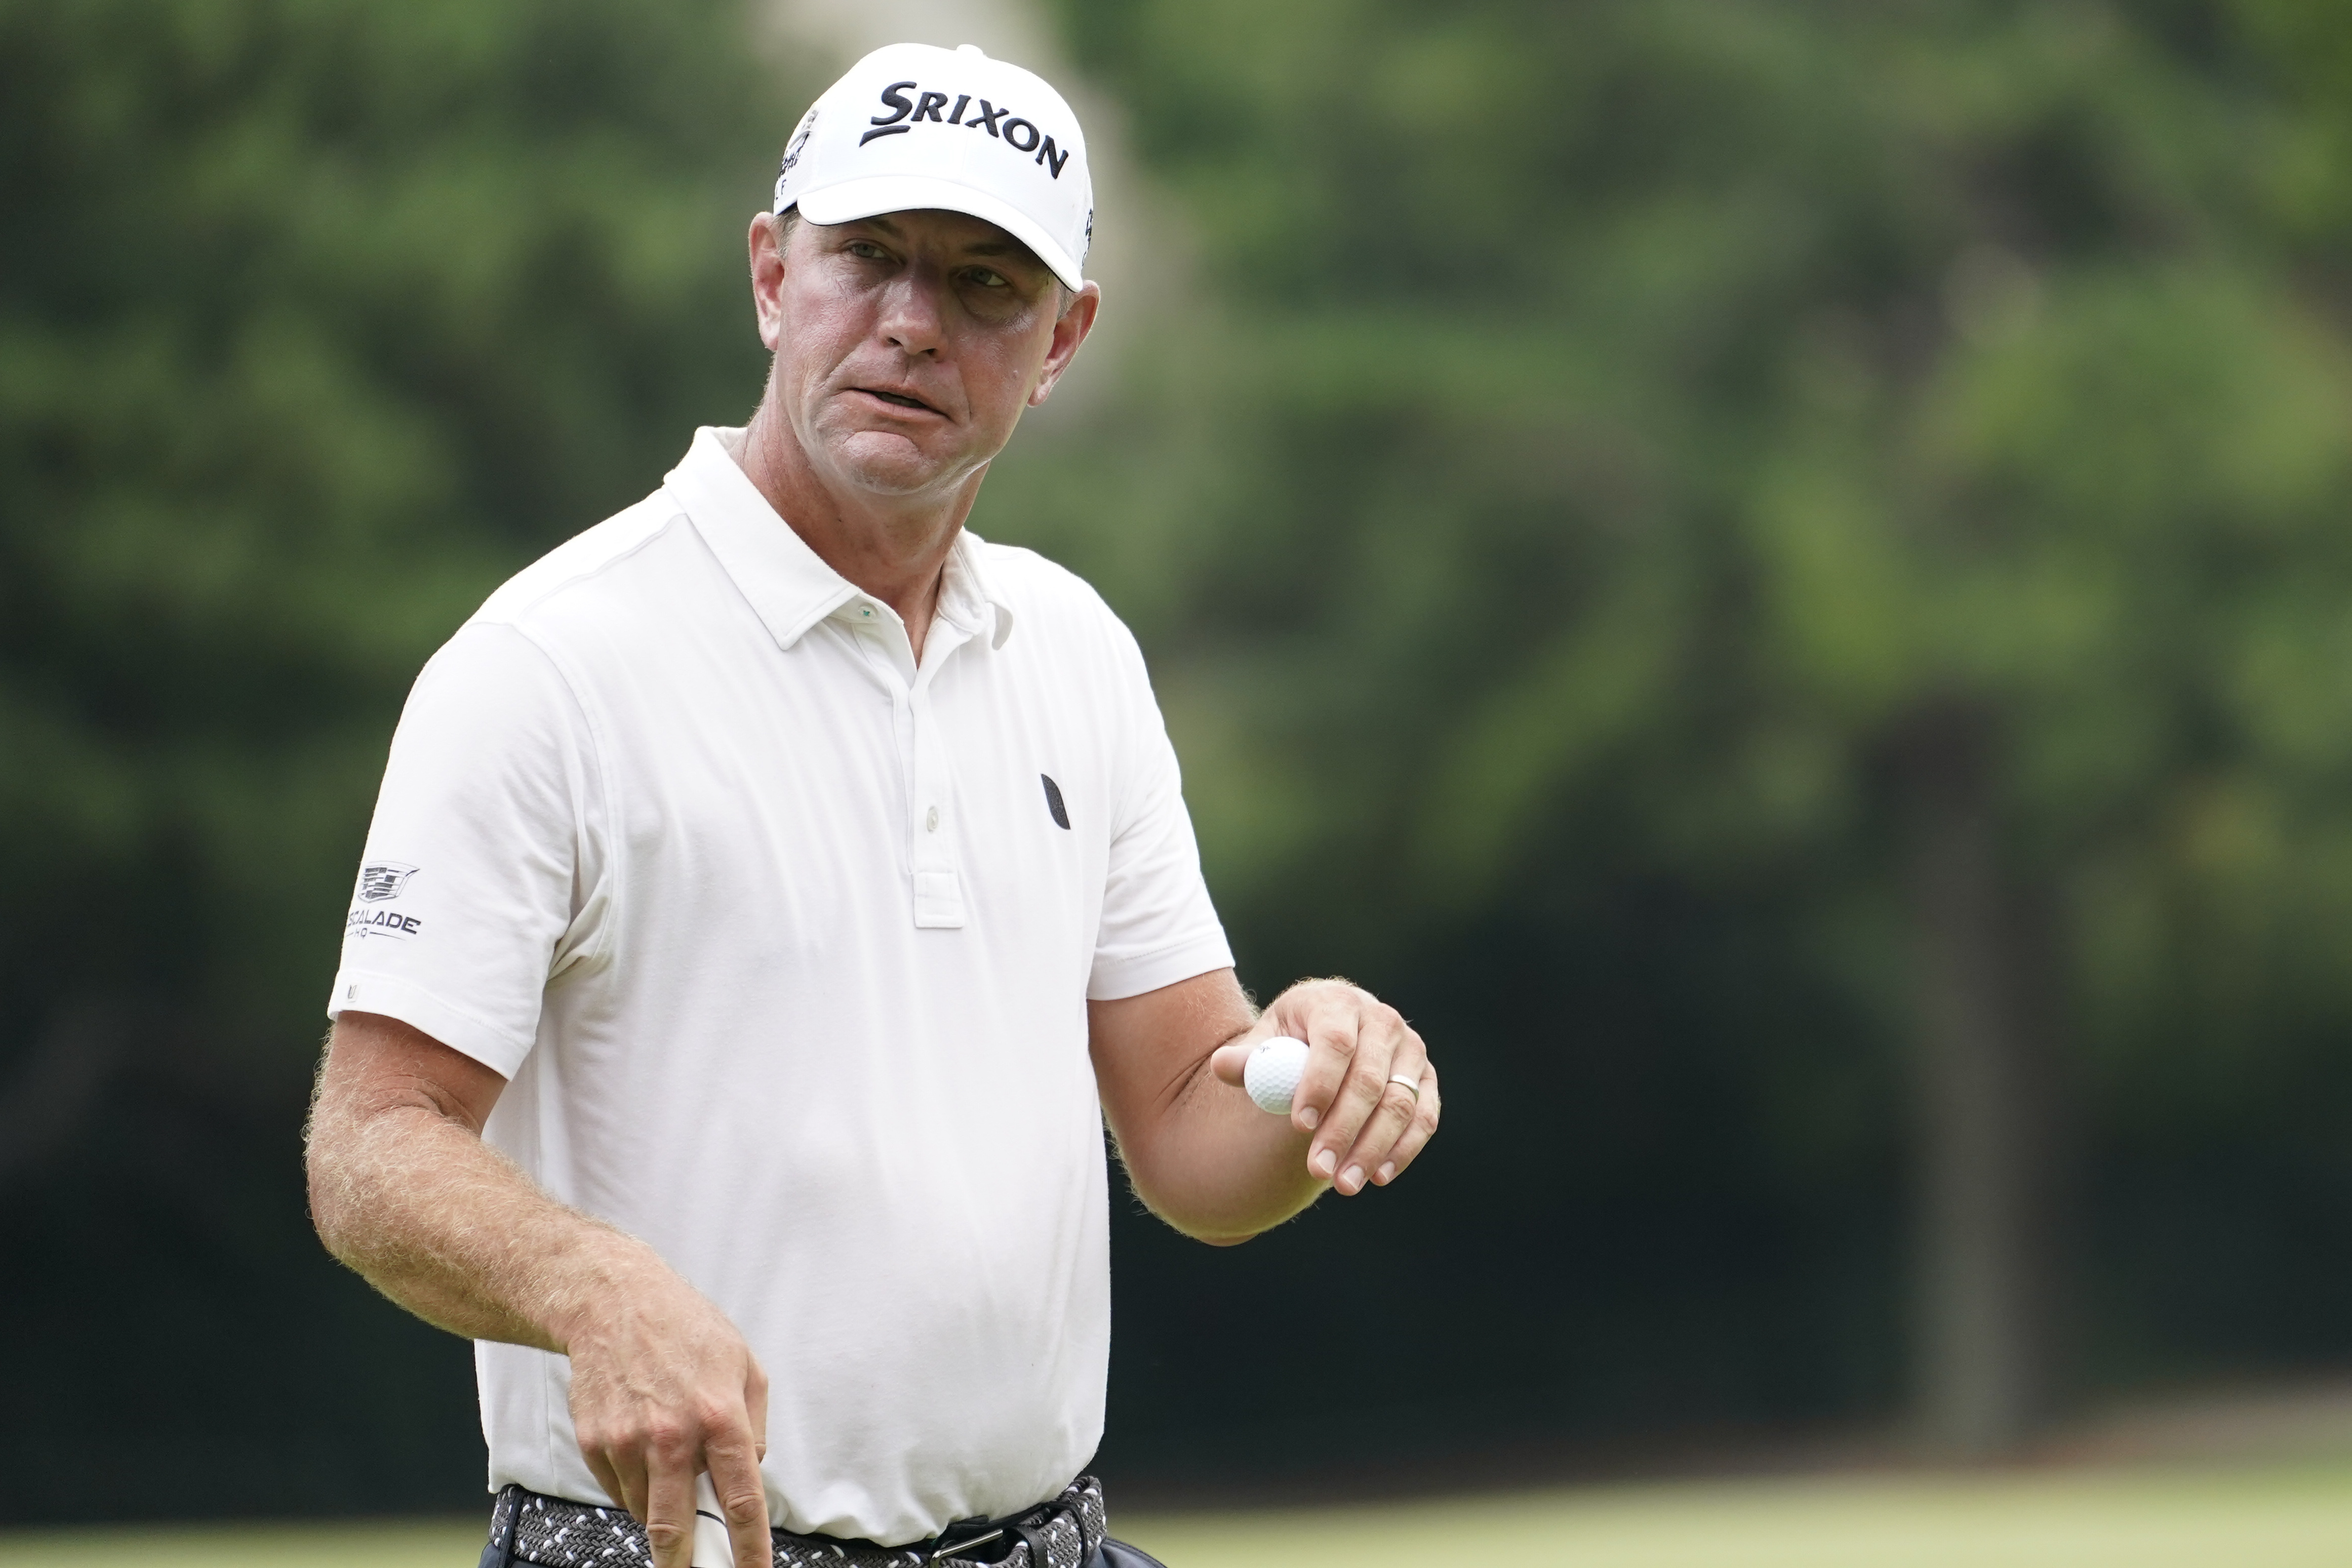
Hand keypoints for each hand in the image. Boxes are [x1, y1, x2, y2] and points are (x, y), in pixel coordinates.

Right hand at [563, 1260, 771, 1567]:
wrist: (614, 1302)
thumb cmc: (686, 1330)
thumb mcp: (745, 1366)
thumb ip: (756, 1426)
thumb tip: (751, 1474)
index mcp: (721, 1416)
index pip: (742, 1500)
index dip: (749, 1548)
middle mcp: (672, 1436)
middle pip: (676, 1529)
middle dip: (684, 1563)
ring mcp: (627, 1442)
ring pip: (646, 1512)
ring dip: (661, 1510)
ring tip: (668, 1466)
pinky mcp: (594, 1443)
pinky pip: (619, 1491)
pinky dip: (635, 1487)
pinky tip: (642, 1451)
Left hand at [1211, 978, 1437, 1195]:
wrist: (1327, 1035)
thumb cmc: (1291, 1041)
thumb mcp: (1264, 1041)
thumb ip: (1245, 1058)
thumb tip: (1223, 1065)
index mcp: (1337, 1003)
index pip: (1335, 1042)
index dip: (1320, 1084)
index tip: (1300, 1125)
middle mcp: (1381, 1020)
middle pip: (1368, 1079)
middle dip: (1342, 1129)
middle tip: (1318, 1170)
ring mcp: (1409, 1049)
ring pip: (1398, 1102)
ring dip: (1373, 1148)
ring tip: (1343, 1184)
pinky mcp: (1425, 1079)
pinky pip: (1424, 1116)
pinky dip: (1403, 1149)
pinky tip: (1377, 1176)